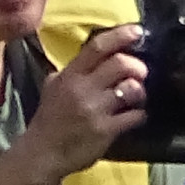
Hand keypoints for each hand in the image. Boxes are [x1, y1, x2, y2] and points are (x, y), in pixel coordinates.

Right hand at [25, 24, 148, 175]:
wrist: (42, 153)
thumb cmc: (50, 119)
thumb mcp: (52, 88)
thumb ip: (70, 72)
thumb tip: (90, 56)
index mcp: (69, 76)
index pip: (96, 48)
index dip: (120, 36)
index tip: (138, 31)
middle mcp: (82, 89)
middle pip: (120, 64)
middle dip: (138, 66)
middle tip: (140, 73)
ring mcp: (95, 109)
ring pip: (132, 89)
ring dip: (141, 92)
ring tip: (136, 98)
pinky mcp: (106, 130)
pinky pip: (136, 116)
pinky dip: (141, 114)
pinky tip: (135, 117)